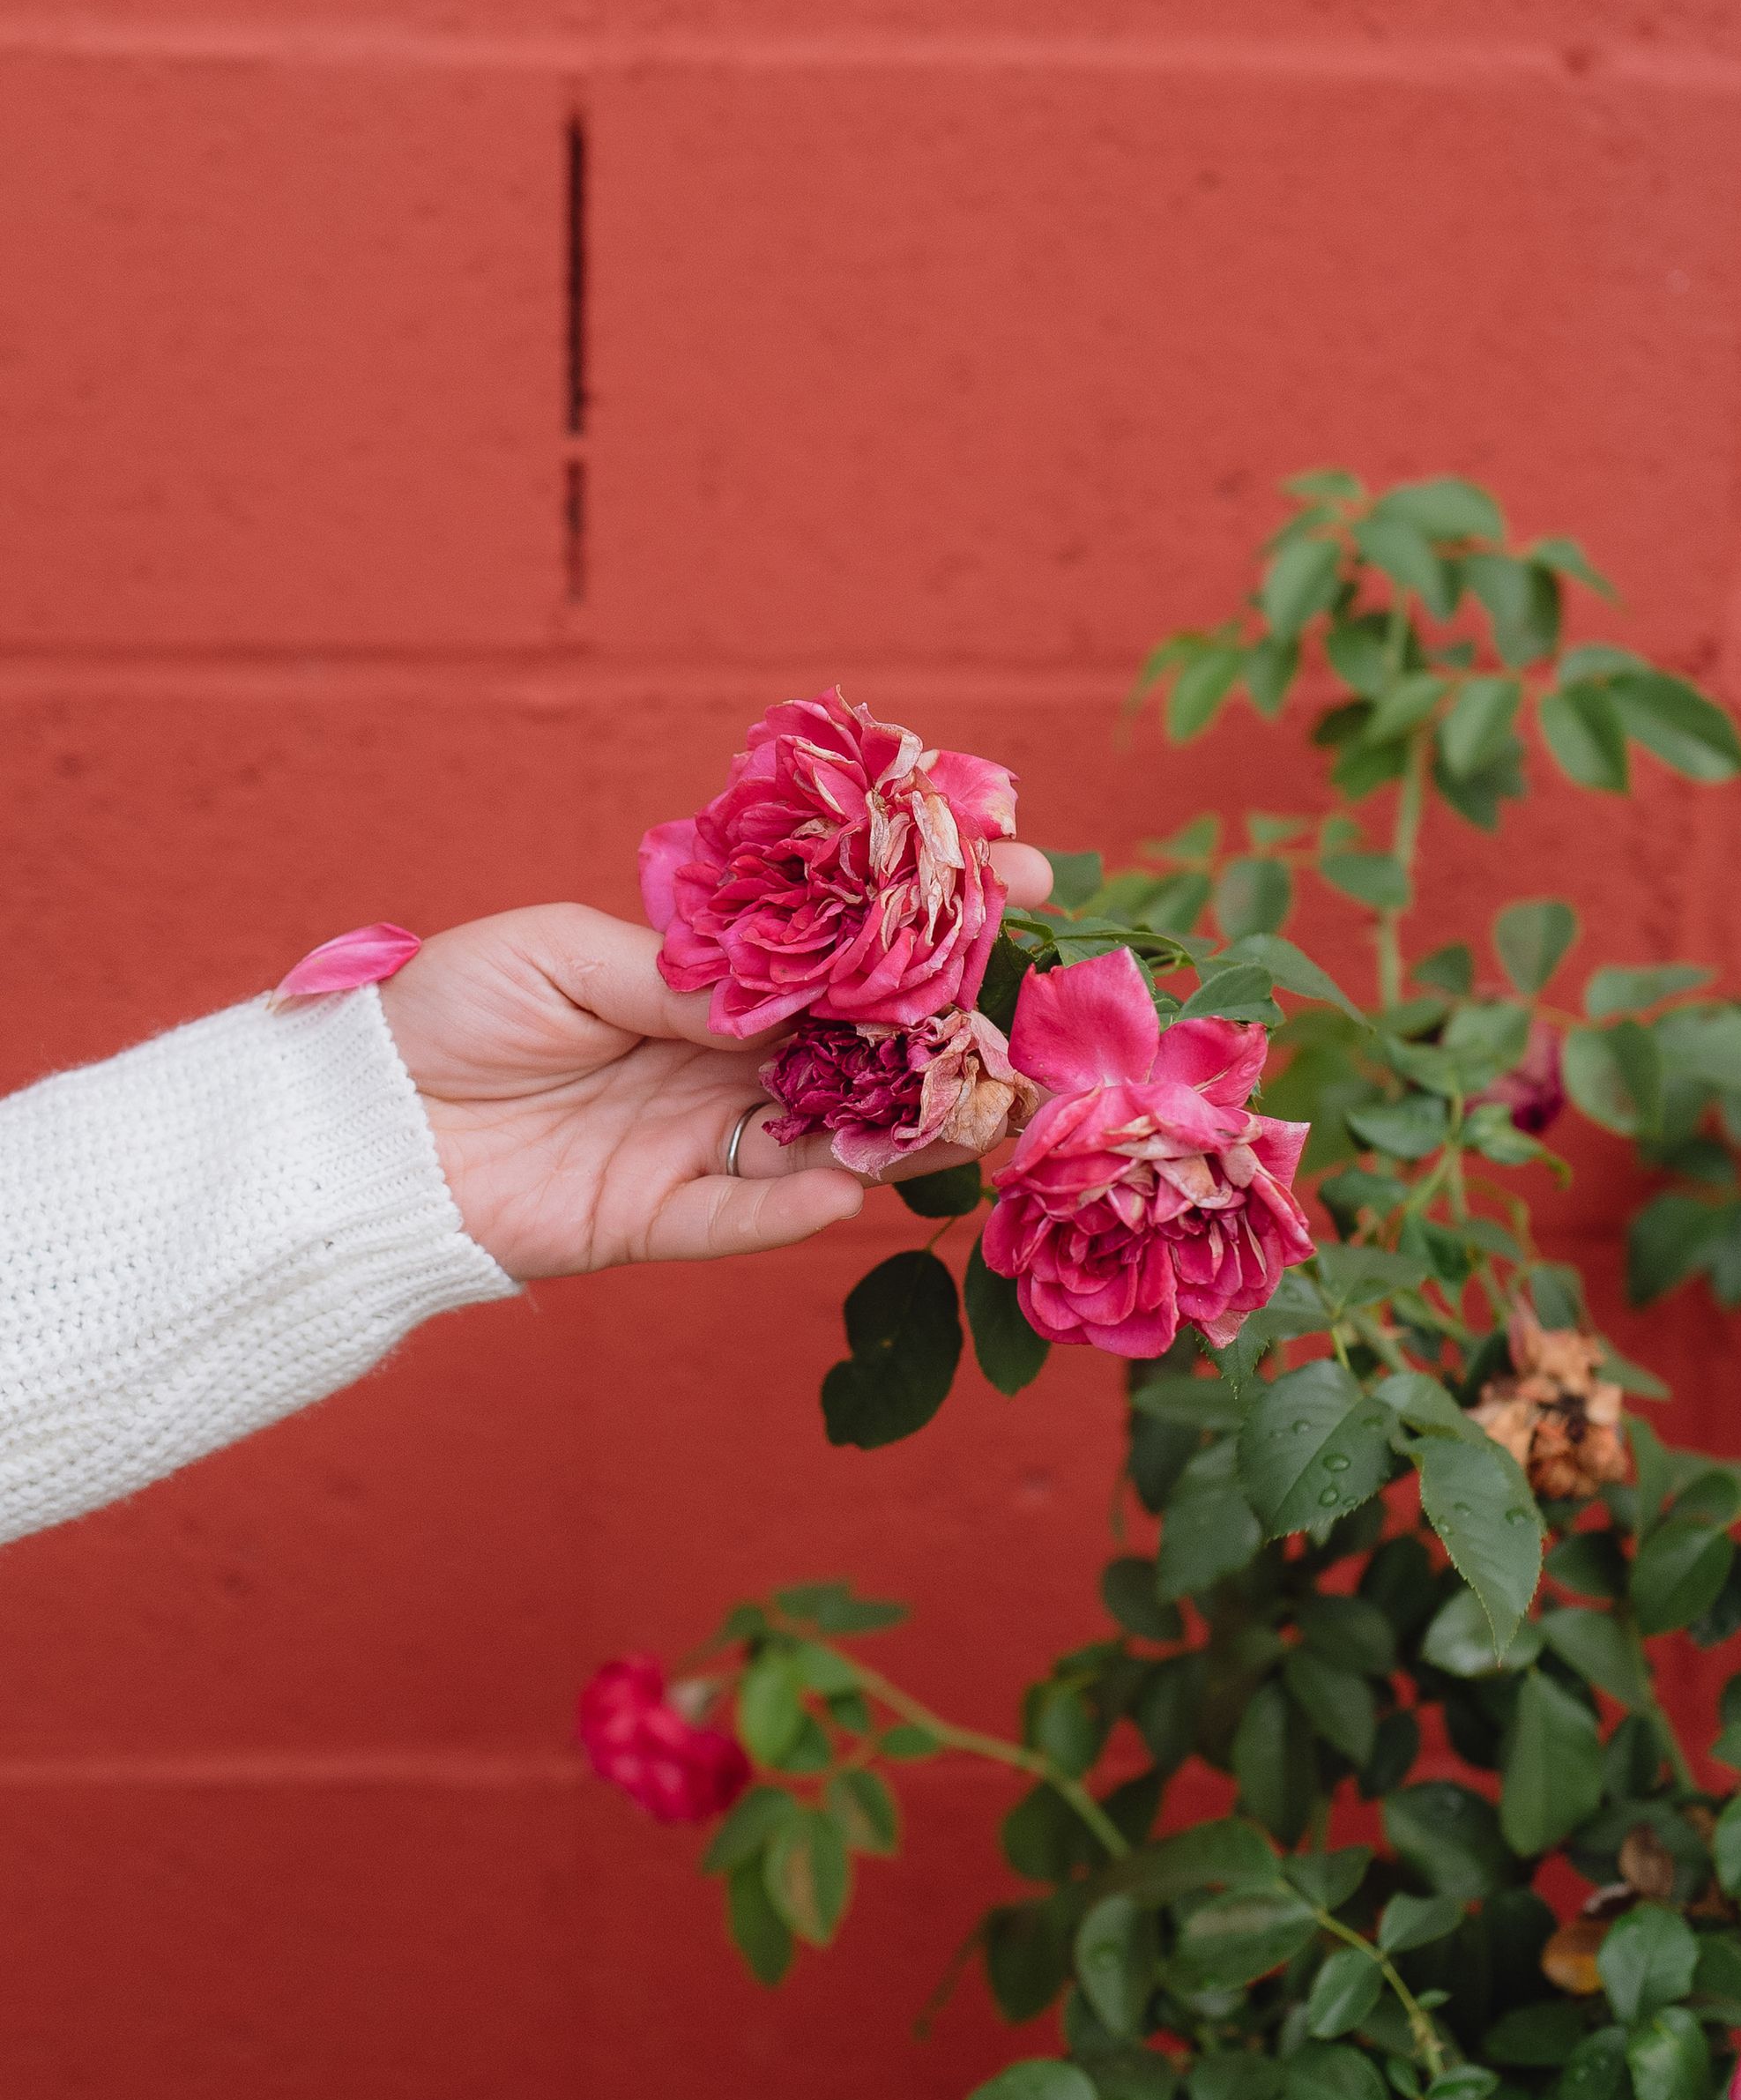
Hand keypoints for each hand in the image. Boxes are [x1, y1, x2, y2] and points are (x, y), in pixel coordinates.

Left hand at [377, 850, 1053, 1279]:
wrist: (358, 1122)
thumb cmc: (447, 1010)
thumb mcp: (559, 953)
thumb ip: (680, 973)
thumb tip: (788, 990)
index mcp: (702, 981)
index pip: (837, 949)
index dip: (922, 920)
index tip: (1018, 878)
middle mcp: (716, 1063)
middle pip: (857, 1050)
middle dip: (943, 1033)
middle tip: (1023, 1023)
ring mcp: (692, 1143)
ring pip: (824, 1138)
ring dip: (898, 1129)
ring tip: (972, 1110)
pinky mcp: (652, 1220)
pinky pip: (739, 1218)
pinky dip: (791, 1208)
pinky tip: (847, 1189)